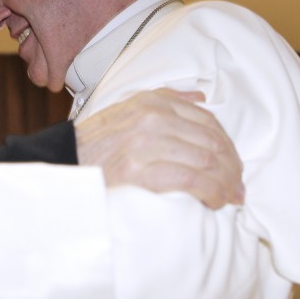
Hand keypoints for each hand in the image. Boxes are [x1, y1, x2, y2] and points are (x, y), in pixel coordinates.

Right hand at [75, 89, 243, 208]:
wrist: (62, 163)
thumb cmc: (94, 143)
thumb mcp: (125, 110)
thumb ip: (163, 100)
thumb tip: (200, 96)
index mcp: (150, 103)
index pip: (206, 121)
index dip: (227, 145)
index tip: (233, 165)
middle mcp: (150, 118)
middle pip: (211, 141)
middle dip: (231, 167)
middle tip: (237, 186)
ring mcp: (145, 143)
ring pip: (206, 161)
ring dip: (225, 183)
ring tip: (229, 197)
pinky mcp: (140, 169)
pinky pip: (191, 179)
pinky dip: (211, 192)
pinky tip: (215, 201)